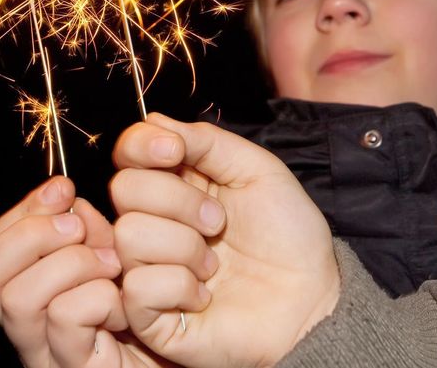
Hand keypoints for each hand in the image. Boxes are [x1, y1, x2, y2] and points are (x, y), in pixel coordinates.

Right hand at [0, 177, 168, 366]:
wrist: (173, 360)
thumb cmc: (147, 313)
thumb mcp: (114, 261)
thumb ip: (90, 232)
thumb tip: (71, 201)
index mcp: (29, 294)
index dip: (22, 211)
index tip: (64, 190)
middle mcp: (25, 328)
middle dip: (32, 234)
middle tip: (81, 229)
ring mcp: (45, 353)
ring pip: (18, 296)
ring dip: (72, 264)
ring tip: (113, 266)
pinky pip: (66, 317)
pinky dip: (101, 297)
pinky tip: (125, 306)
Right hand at [111, 113, 339, 367]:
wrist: (311, 297)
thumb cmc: (289, 235)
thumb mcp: (258, 171)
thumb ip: (207, 142)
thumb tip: (154, 120)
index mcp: (177, 183)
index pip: (129, 152)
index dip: (142, 145)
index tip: (176, 152)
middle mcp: (154, 221)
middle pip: (124, 188)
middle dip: (179, 200)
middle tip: (218, 222)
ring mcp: (146, 268)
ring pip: (130, 234)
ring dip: (185, 247)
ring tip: (216, 264)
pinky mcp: (147, 315)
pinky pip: (139, 286)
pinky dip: (181, 287)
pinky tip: (204, 296)